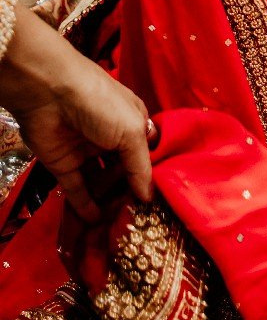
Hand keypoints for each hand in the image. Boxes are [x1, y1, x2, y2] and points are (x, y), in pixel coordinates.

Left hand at [0, 7, 151, 222]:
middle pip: (124, 170)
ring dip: (108, 202)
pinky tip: (95, 220)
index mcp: (132, 121)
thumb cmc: (101, 104)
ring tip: (119, 225)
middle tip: (140, 218)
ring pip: (101, 182)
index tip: (161, 199)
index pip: (146, 152)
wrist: (50, 94)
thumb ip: (141, 166)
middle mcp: (111, 137)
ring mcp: (87, 152)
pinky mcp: (64, 165)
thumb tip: (149, 197)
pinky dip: (85, 205)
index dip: (152, 173)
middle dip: (130, 192)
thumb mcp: (131, 130)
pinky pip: (78, 190)